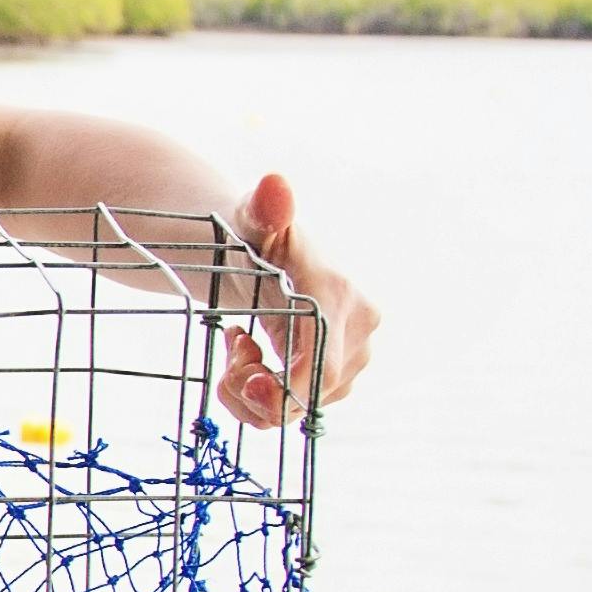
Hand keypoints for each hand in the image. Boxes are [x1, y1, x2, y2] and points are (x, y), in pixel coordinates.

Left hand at [219, 173, 374, 428]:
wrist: (256, 245)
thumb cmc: (251, 231)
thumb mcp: (249, 217)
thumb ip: (262, 207)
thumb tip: (274, 185)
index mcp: (338, 295)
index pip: (319, 370)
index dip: (280, 393)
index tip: (233, 377)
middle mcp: (359, 327)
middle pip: (310, 395)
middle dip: (257, 385)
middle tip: (232, 347)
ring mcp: (354, 353)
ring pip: (304, 406)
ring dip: (258, 388)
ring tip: (240, 345)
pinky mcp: (340, 370)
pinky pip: (302, 406)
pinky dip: (266, 392)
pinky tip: (251, 355)